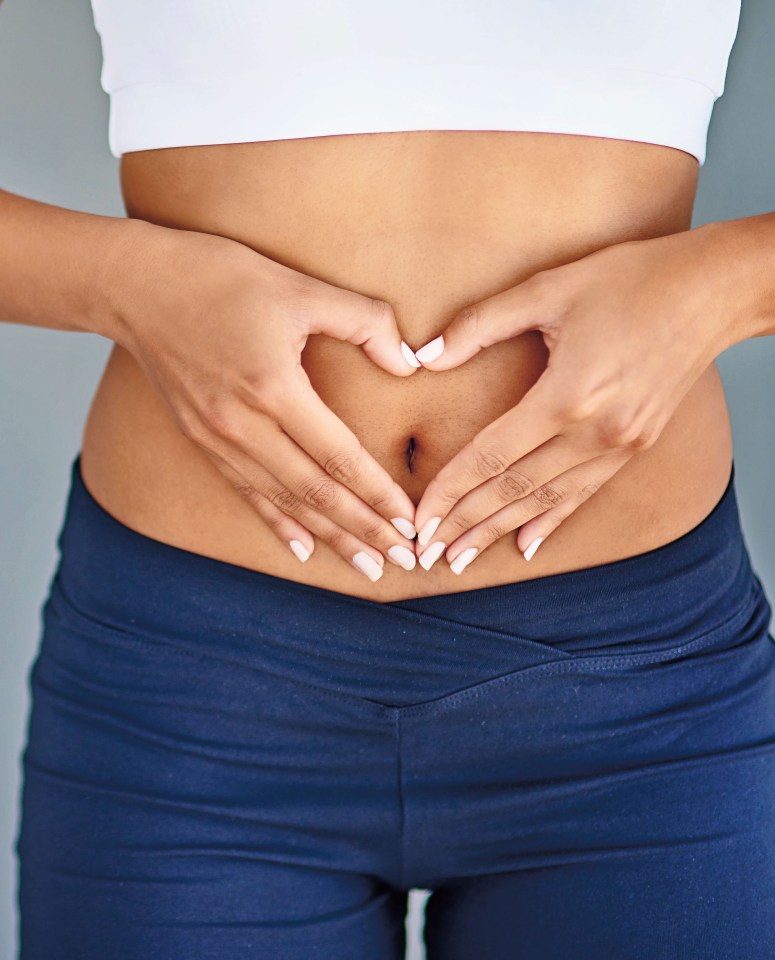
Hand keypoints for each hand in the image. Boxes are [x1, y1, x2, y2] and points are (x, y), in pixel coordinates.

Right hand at [109, 219, 422, 580]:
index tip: (410, 522)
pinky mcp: (201, 440)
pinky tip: (303, 547)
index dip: (378, 493)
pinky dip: (277, 522)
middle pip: (315, 492)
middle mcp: (243, 425)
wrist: (136, 284)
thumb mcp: (300, 287)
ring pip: (285, 501)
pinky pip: (246, 492)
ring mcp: (217, 438)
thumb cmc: (220, 276)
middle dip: (364, 530)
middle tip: (403, 559)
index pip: (338, 457)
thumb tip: (410, 363)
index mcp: (273, 387)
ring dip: (330, 536)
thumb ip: (365, 322)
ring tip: (367, 564)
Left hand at [410, 226, 731, 573]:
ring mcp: (620, 445)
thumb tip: (425, 355)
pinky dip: (551, 521)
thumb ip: (480, 324)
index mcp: (567, 395)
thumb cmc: (632, 280)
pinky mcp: (636, 446)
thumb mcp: (548, 287)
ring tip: (463, 558)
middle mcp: (595, 432)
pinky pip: (584, 493)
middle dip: (466, 524)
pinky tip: (526, 545)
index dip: (451, 490)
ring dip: (500, 531)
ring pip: (546, 500)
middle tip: (428, 553)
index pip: (492, 456)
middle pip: (514, 489)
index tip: (420, 518)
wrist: (715, 290)